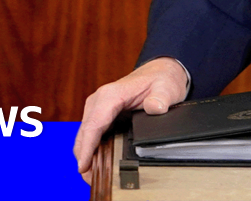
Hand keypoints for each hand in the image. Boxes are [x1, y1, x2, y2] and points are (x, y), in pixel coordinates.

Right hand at [73, 57, 189, 172]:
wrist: (160, 71)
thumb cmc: (161, 79)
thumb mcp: (166, 88)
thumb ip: (161, 98)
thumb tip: (155, 107)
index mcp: (111, 95)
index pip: (94, 124)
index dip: (87, 147)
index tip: (83, 165)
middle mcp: (100, 100)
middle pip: (85, 132)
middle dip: (84, 156)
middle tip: (89, 178)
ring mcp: (98, 107)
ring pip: (85, 134)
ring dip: (85, 154)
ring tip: (91, 176)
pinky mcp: (101, 113)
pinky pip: (91, 133)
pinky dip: (90, 148)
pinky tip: (94, 162)